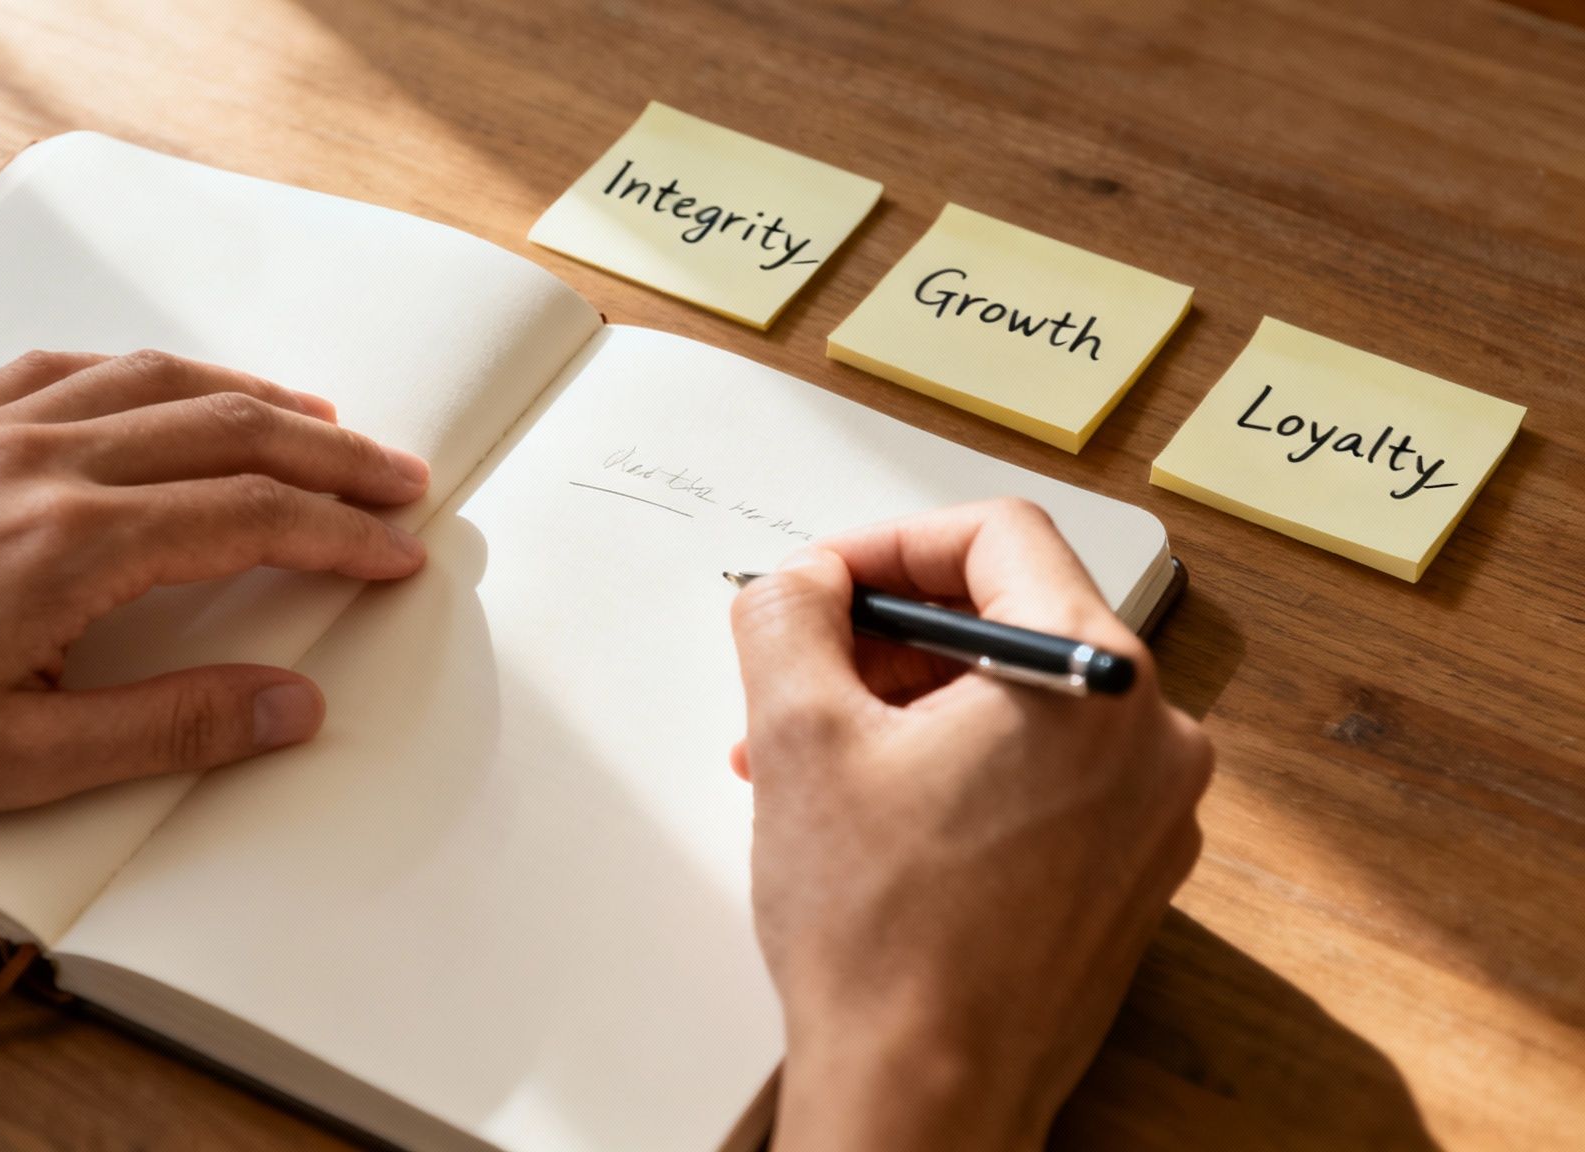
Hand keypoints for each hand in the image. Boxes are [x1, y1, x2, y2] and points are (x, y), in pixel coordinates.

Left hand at [0, 350, 429, 858]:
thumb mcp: (24, 760)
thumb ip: (174, 725)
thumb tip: (290, 705)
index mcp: (70, 544)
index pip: (252, 517)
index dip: (342, 533)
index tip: (395, 551)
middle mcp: (39, 463)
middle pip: (228, 431)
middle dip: (331, 455)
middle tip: (398, 477)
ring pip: (156, 381)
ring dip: (254, 398)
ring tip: (318, 420)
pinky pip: (67, 369)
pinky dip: (146, 372)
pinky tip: (168, 388)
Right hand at [728, 499, 1212, 1151]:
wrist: (926, 1097)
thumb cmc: (885, 944)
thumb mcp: (799, 736)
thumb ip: (789, 615)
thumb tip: (802, 581)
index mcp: (1096, 679)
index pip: (999, 535)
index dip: (889, 542)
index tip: (826, 582)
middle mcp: (1151, 738)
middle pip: (1010, 617)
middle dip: (884, 638)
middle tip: (802, 675)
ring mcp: (1148, 813)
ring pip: (1017, 701)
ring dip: (905, 706)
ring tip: (811, 759)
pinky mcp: (1125, 871)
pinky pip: (1038, 773)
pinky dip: (952, 767)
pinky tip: (868, 813)